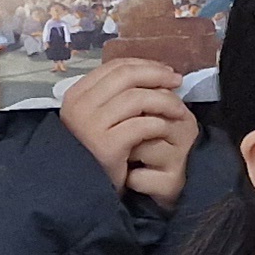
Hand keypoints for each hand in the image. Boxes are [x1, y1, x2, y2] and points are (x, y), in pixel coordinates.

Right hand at [60, 59, 196, 202]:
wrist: (87, 189)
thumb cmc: (99, 149)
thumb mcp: (102, 116)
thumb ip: (118, 94)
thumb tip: (155, 72)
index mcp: (76, 94)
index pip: (114, 67)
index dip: (145, 65)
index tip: (166, 72)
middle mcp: (79, 107)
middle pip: (127, 76)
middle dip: (157, 76)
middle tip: (177, 83)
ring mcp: (90, 126)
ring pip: (137, 98)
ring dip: (164, 100)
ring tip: (178, 109)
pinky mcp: (106, 145)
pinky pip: (142, 125)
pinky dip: (160, 123)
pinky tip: (167, 128)